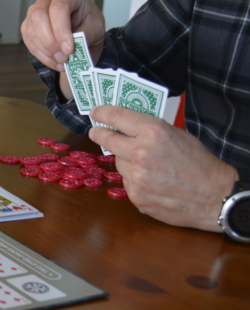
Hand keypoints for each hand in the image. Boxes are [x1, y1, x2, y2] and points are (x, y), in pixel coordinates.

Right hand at [21, 0, 105, 98]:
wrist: (81, 28)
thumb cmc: (88, 21)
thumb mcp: (96, 26)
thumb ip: (86, 33)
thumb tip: (74, 45)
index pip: (58, 7)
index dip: (61, 30)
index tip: (69, 49)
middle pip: (38, 16)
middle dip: (50, 42)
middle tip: (64, 58)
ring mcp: (34, 10)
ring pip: (31, 31)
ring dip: (46, 51)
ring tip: (62, 62)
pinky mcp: (28, 25)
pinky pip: (29, 42)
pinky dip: (42, 56)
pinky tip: (55, 61)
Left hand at [89, 105, 238, 231]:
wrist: (213, 197)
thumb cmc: (199, 163)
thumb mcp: (177, 135)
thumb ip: (150, 130)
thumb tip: (126, 125)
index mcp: (153, 132)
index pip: (116, 117)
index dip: (102, 113)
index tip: (96, 112)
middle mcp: (140, 153)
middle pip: (107, 139)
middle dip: (100, 134)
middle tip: (97, 132)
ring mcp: (136, 177)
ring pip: (119, 163)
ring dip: (126, 161)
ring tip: (148, 165)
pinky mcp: (135, 196)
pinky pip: (127, 182)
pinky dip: (134, 180)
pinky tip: (152, 182)